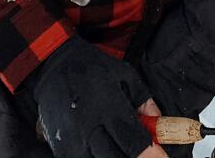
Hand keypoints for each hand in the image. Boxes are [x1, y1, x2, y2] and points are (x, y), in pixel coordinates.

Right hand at [25, 37, 166, 157]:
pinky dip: (97, 155)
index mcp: (106, 105)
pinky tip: (101, 143)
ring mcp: (72, 140)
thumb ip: (144, 103)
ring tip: (117, 140)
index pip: (131, 140)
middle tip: (142, 152)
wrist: (54, 65)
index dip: (149, 154)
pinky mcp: (61, 149)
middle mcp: (88, 126)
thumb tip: (160, 127)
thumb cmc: (92, 68)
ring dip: (114, 155)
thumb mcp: (125, 75)